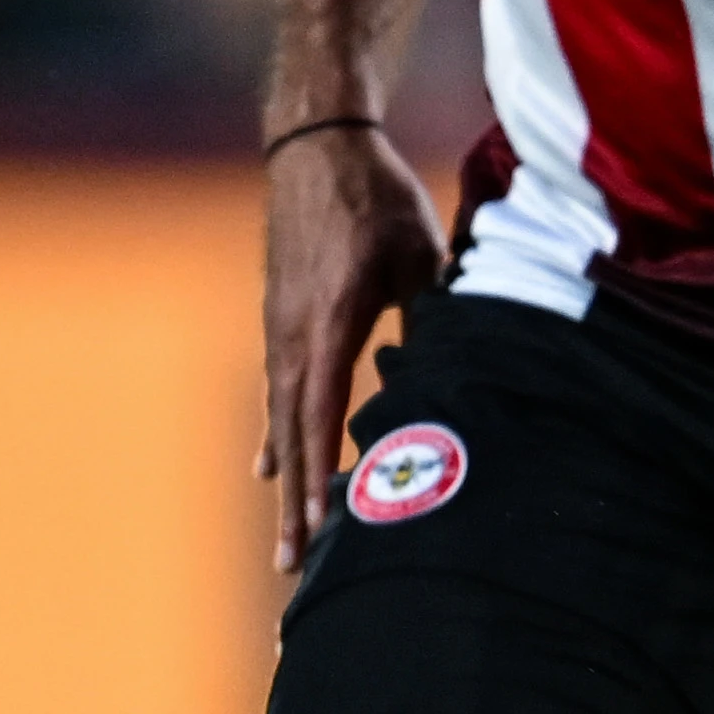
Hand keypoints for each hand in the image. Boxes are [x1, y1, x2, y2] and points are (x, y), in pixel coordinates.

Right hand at [260, 126, 452, 572]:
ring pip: (281, 416)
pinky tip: (267, 466)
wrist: (315, 147)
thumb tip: (446, 378)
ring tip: (285, 536)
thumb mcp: (420, 256)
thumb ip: (431, 319)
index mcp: (330, 320)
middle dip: (295, 502)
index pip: (322, 413)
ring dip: (284, 477)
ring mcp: (279, 327)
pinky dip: (276, 432)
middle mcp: (293, 334)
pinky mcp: (279, 318)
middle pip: (293, 432)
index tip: (319, 524)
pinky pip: (276, 388)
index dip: (319, 474)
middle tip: (291, 565)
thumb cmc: (377, 198)